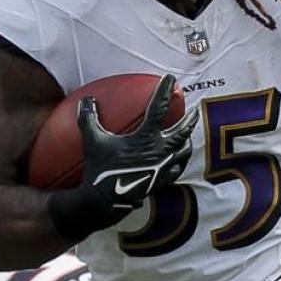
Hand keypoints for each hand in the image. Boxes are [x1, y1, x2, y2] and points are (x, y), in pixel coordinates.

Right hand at [46, 75, 199, 240]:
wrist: (104, 201)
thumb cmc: (99, 168)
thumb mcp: (92, 140)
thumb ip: (89, 117)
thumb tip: (87, 100)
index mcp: (146, 137)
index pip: (159, 108)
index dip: (165, 91)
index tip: (170, 79)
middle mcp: (159, 151)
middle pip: (182, 131)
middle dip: (189, 119)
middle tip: (193, 111)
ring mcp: (162, 168)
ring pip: (184, 152)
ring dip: (187, 141)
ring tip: (187, 136)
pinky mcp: (161, 182)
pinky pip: (177, 170)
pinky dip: (179, 162)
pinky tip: (176, 161)